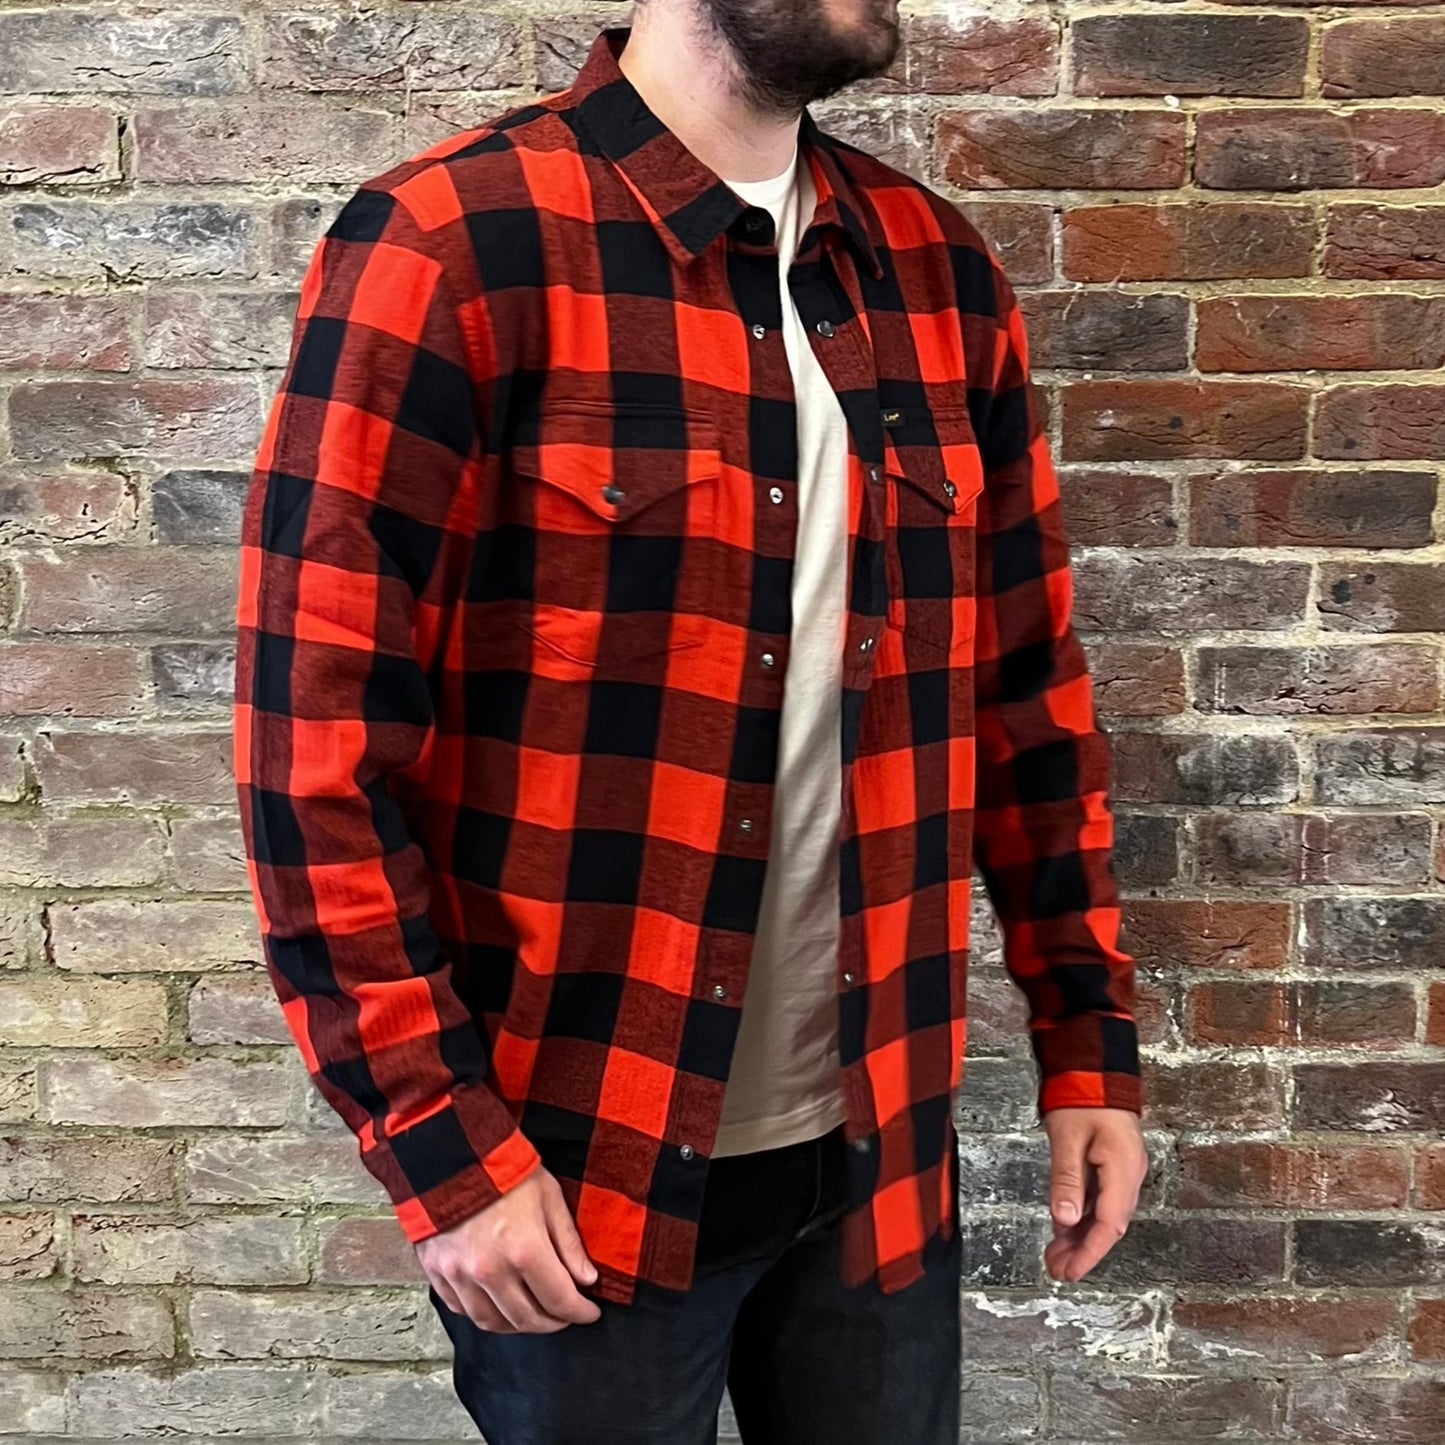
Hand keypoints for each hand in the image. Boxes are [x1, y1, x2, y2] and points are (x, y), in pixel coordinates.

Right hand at [416, 1166, 602, 1333]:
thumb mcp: (549, 1198)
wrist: (453, 1154)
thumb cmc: (506, 1172)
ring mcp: (460, 1275)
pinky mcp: (437, 1272)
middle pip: (527, 1320)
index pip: (560, 1301)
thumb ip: (569, 1243)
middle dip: (552, 1323)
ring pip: (492, 1323)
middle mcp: (490, 1271)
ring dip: (518, 1325)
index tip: (590, 1312)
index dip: (580, 1312)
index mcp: (524, 1250)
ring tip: (533, 1314)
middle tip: (565, 1316)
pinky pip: (462, 1310)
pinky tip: (499, 1305)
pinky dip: (484, 1314)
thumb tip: (587, 1279)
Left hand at [1040, 1106, 1146, 1282]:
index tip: (1071, 1271)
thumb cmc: (1083, 1098)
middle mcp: (1129, 1175)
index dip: (1090, 1252)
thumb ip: (1067, 1179)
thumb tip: (1064, 1219)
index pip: (1110, 1223)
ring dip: (1081, 1237)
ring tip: (1056, 1257)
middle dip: (1083, 1250)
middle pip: (1108, 1224)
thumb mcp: (1067, 1138)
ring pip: (1103, 1214)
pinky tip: (1063, 1228)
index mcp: (1123, 1169)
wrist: (1095, 1070)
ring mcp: (1123, 1171)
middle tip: (1057, 1270)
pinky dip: (1082, 1217)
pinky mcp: (1112, 1166)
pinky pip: (1099, 1200)